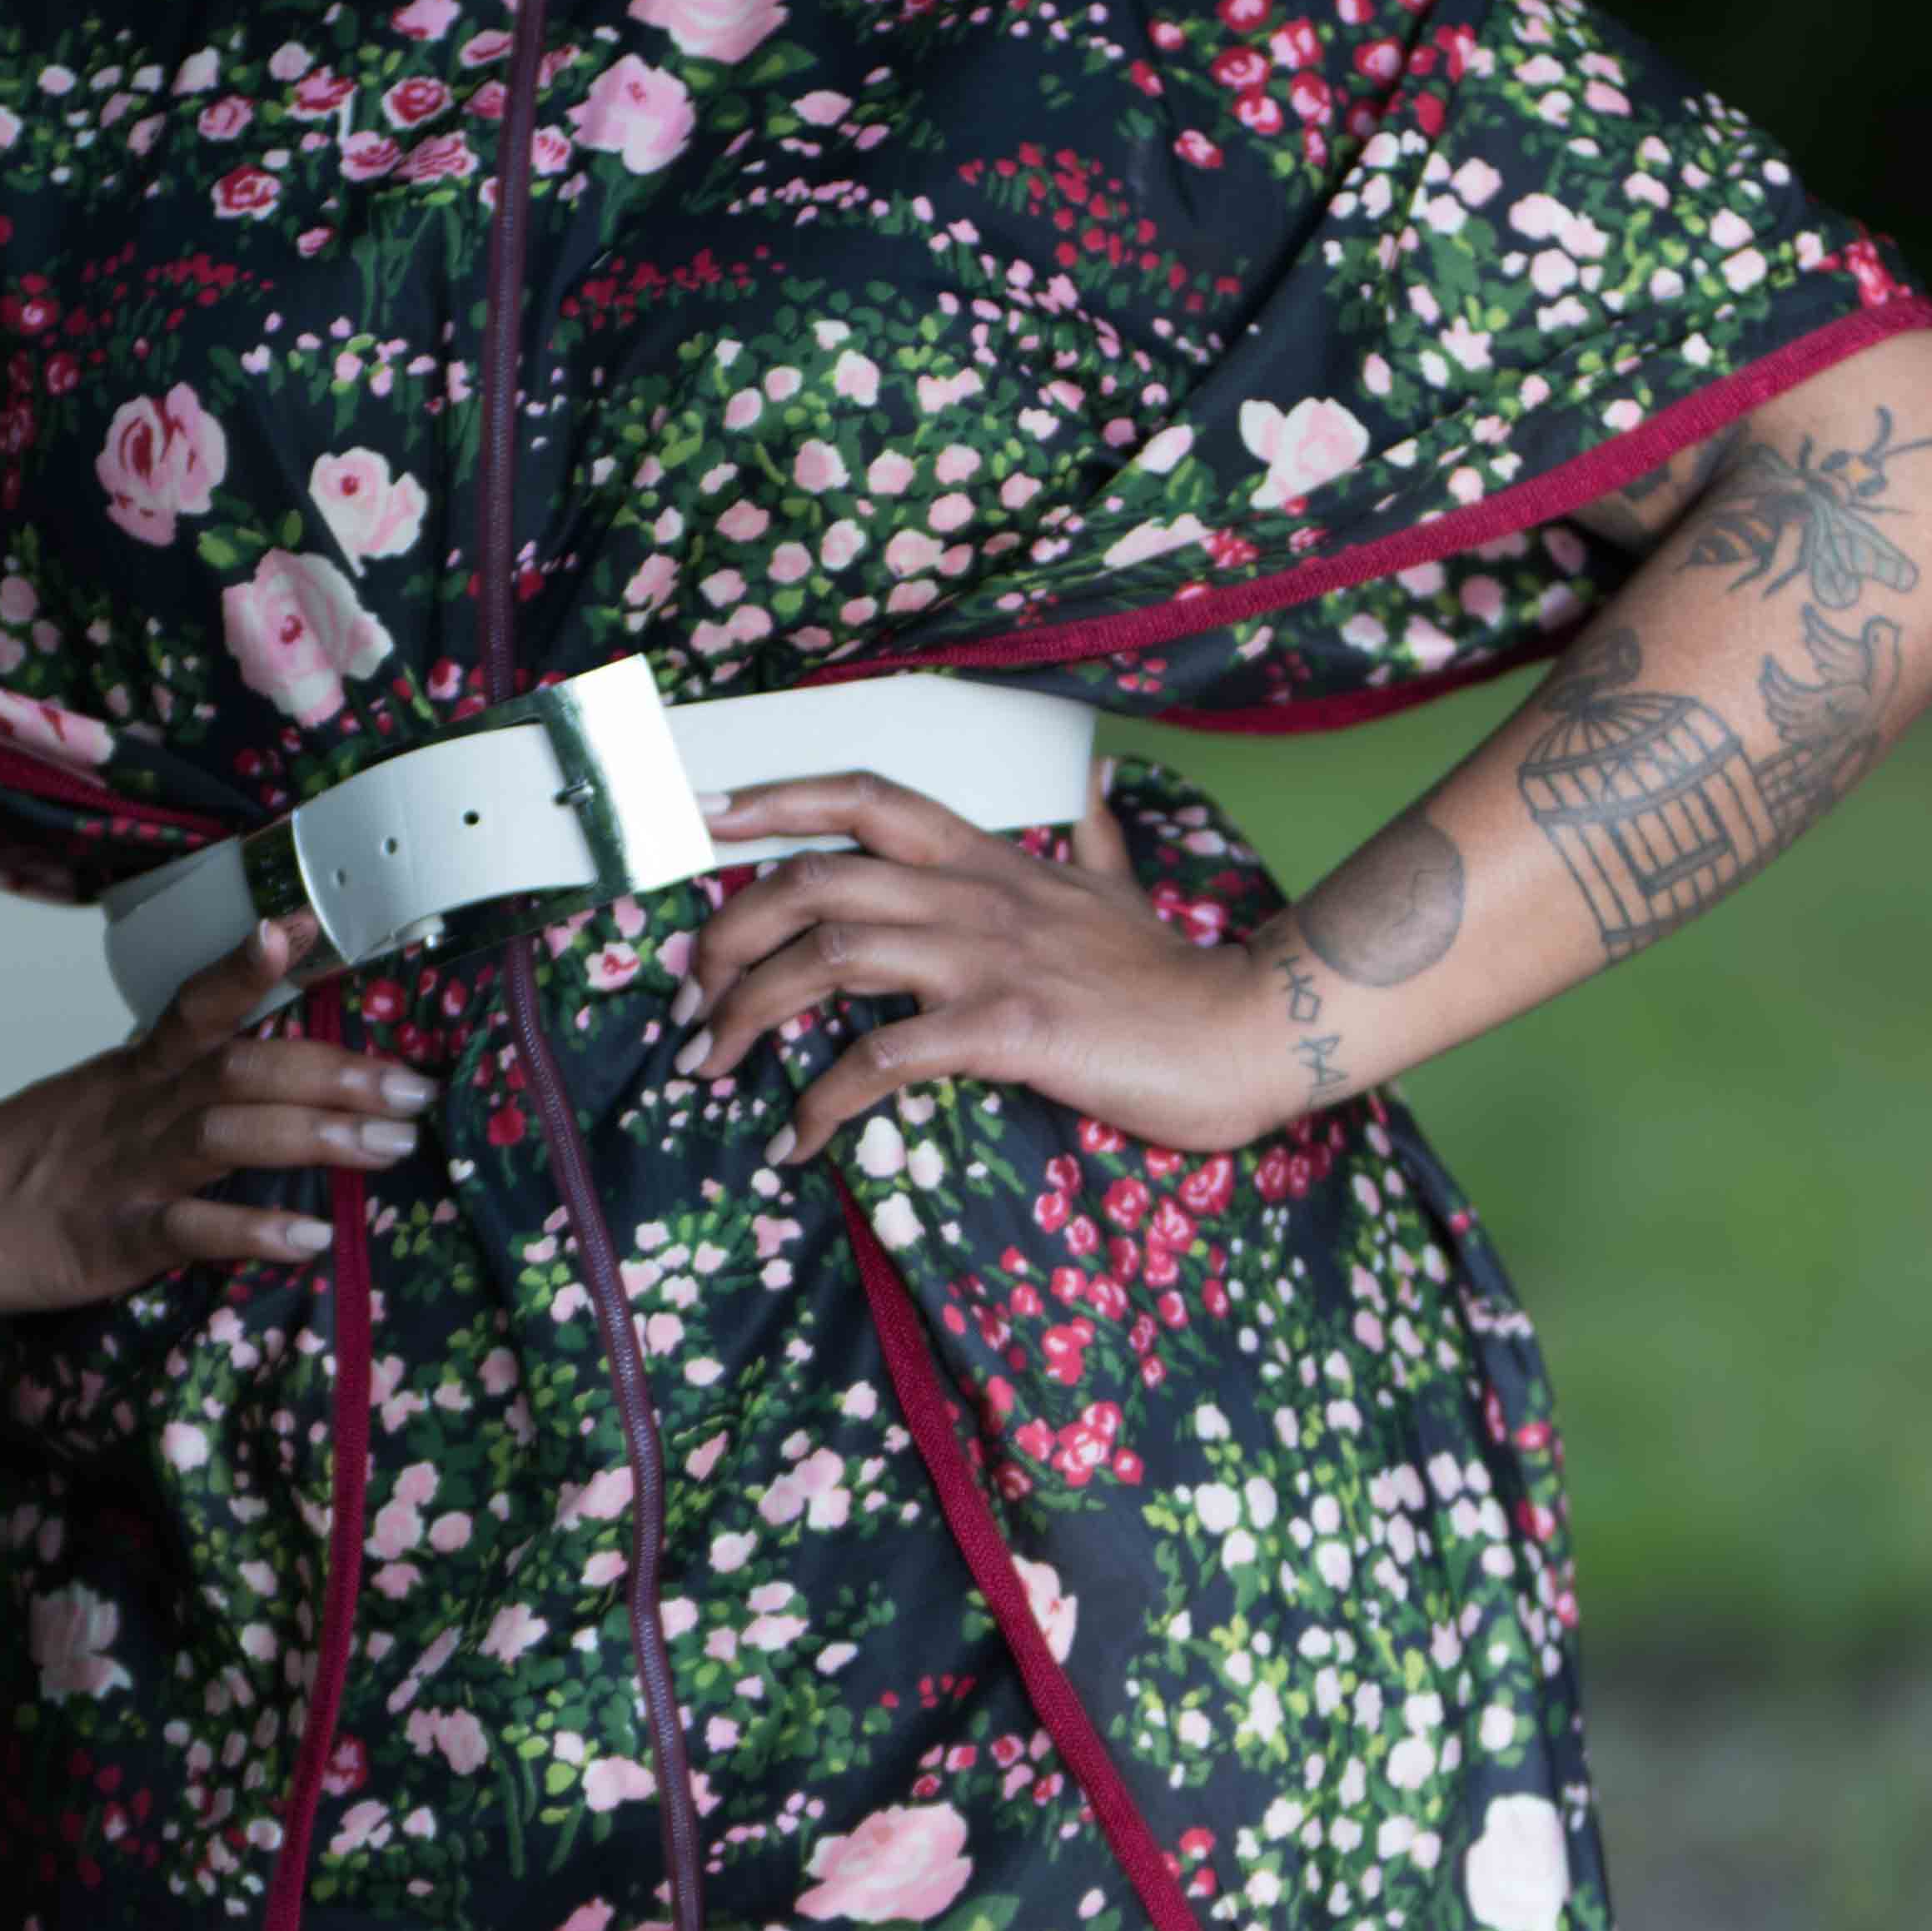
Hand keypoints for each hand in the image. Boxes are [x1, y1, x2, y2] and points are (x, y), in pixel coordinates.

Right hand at [0, 913, 435, 1309]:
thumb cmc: (30, 1159)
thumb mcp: (106, 1097)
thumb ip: (183, 1080)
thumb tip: (278, 1069)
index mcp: (139, 1071)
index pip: (200, 1003)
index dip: (251, 965)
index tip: (306, 927)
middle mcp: (140, 1109)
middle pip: (244, 1068)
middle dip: (336, 1073)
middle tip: (415, 1087)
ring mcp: (127, 1172)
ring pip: (228, 1135)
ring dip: (316, 1136)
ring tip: (390, 1147)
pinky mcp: (112, 1239)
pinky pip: (189, 1231)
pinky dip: (252, 1231)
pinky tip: (309, 1237)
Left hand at [678, 767, 1302, 1174]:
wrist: (1247, 1031)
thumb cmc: (1173, 977)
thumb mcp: (1124, 887)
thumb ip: (1093, 838)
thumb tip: (1095, 789)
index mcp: (990, 859)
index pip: (865, 797)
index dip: (775, 800)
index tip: (702, 817)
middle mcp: (976, 894)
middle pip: (813, 879)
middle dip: (724, 933)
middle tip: (684, 995)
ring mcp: (991, 958)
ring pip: (828, 956)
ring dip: (746, 1013)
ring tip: (706, 1065)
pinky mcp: (1009, 1029)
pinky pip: (882, 1057)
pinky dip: (819, 1101)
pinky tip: (796, 1141)